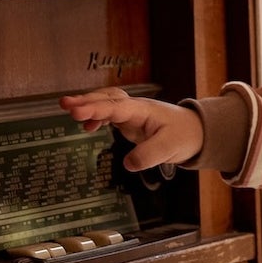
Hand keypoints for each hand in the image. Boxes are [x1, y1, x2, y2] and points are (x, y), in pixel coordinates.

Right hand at [59, 88, 204, 171]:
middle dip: (86, 101)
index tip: (77, 111)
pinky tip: (87, 127)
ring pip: (106, 103)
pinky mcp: (129, 121)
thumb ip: (148, 155)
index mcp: (144, 110)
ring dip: (88, 105)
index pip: (116, 107)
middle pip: (107, 99)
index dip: (96, 109)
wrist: (196, 132)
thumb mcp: (170, 148)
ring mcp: (132, 113)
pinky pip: (108, 113)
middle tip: (65, 105)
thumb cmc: (185, 135)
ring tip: (70, 111)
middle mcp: (135, 108)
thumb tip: (128, 163)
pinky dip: (96, 116)